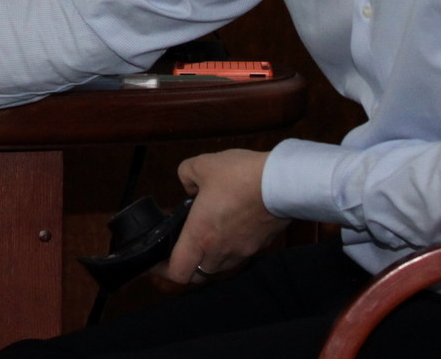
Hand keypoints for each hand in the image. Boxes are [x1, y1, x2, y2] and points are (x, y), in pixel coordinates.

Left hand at [163, 149, 287, 284]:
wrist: (282, 182)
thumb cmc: (239, 175)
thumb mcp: (201, 165)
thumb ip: (186, 175)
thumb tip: (189, 187)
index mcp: (200, 236)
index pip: (178, 273)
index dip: (164, 270)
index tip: (157, 260)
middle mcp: (220, 250)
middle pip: (199, 274)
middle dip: (187, 263)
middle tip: (181, 246)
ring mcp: (243, 251)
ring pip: (220, 266)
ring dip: (210, 257)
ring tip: (206, 235)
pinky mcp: (261, 246)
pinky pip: (240, 254)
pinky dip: (230, 247)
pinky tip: (230, 228)